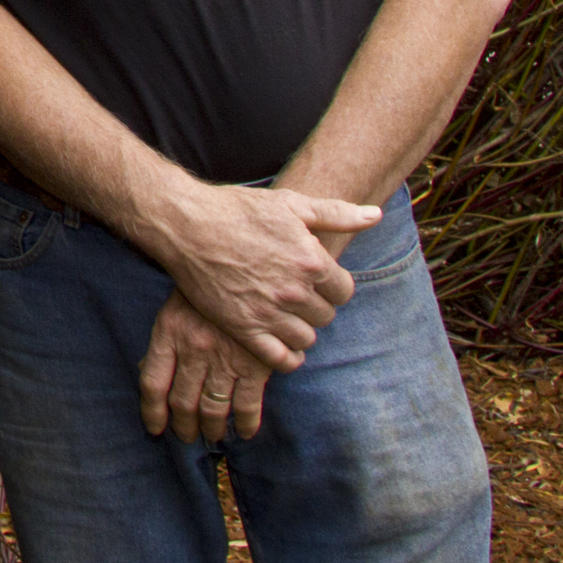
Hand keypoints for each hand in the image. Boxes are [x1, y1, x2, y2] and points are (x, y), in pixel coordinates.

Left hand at [139, 292, 270, 441]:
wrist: (250, 266)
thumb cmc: (207, 289)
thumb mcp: (176, 307)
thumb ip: (164, 342)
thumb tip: (146, 370)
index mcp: (169, 333)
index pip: (153, 384)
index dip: (152, 413)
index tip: (156, 429)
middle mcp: (194, 350)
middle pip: (182, 403)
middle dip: (184, 426)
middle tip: (187, 436)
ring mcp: (225, 359)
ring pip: (212, 409)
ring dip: (212, 429)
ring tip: (213, 435)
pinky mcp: (256, 364)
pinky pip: (247, 405)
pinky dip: (245, 424)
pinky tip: (244, 431)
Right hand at [148, 182, 381, 369]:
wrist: (187, 224)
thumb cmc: (238, 210)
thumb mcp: (292, 203)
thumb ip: (337, 213)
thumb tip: (375, 215)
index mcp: (312, 260)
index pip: (345, 292)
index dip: (332, 286)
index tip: (315, 281)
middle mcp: (295, 290)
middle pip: (326, 316)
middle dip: (315, 307)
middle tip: (296, 297)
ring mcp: (269, 312)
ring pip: (306, 339)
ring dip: (300, 330)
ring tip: (285, 317)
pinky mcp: (244, 328)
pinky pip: (281, 359)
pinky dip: (287, 358)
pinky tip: (281, 346)